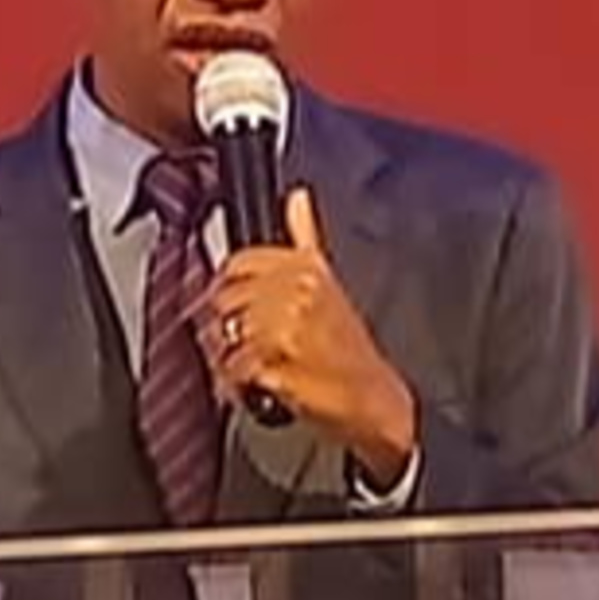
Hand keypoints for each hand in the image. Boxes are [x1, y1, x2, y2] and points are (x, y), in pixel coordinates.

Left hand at [200, 185, 417, 484]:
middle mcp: (295, 292)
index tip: (232, 308)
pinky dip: (236, 382)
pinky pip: (232, 367)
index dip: (227, 288)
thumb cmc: (351, 350)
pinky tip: (255, 386)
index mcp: (305, 268)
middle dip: (224, 325)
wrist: (375, 401)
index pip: (238, 264)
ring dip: (228, 355)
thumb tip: (297, 199)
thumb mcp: (330, 284)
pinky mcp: (276, 363)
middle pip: (224, 299)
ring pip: (224, 334)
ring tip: (250, 367)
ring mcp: (285, 328)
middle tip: (241, 346)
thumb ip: (306, 238)